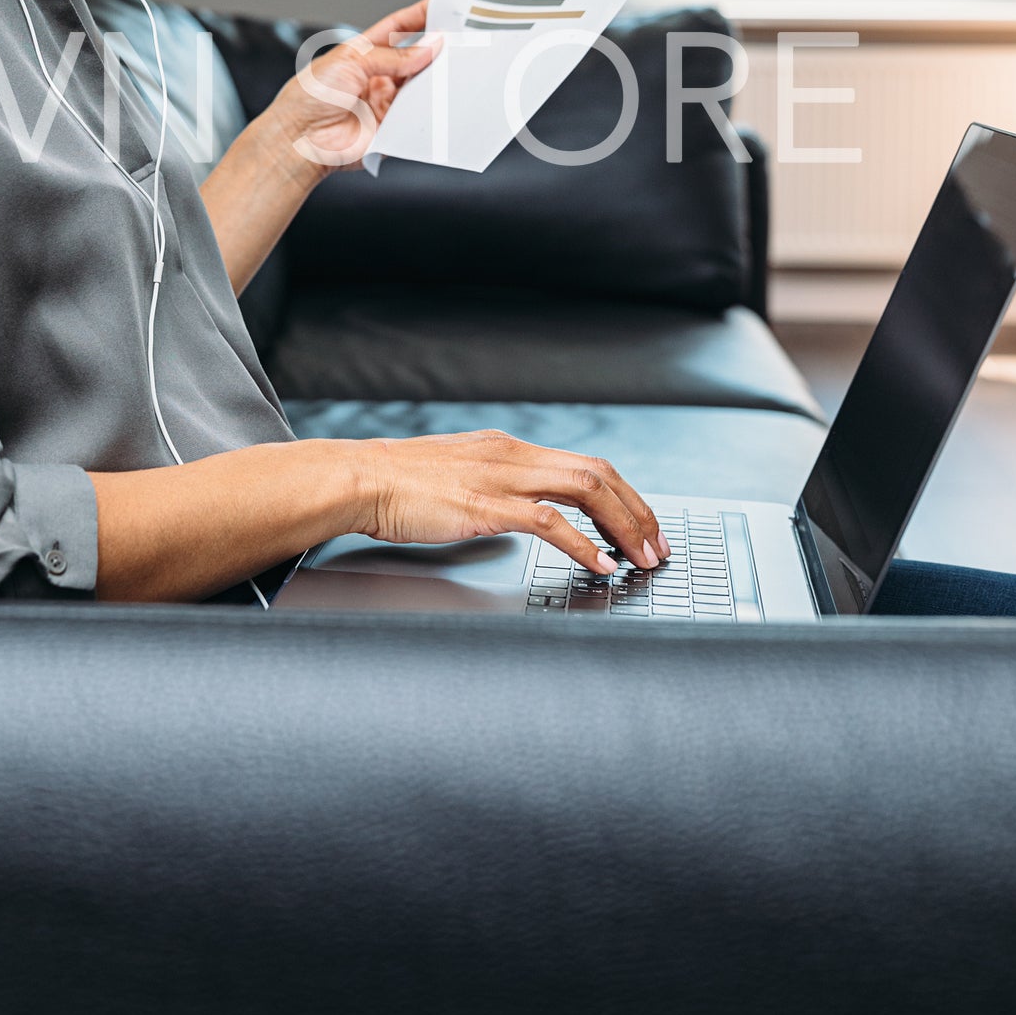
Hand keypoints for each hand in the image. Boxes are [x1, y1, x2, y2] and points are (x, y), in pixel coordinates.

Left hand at [276, 0, 439, 171]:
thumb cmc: (309, 97)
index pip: (398, 28)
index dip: (420, 16)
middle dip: (435, 49)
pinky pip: (418, 116)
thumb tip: (429, 46)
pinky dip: (430, 108)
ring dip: (434, 79)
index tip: (443, 7)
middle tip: (457, 41)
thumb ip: (394, 56)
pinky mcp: (391, 127)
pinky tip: (436, 100)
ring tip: (450, 69)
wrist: (299, 139)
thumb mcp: (352, 62)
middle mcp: (377, 76)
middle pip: (415, 58)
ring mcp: (384, 101)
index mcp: (364, 52)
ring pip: (421, 86)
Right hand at [350, 429, 670, 574]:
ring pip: (585, 490)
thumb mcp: (456, 476)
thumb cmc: (396, 485)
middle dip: (637, 511)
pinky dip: (583, 544)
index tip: (641, 525)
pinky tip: (600, 564)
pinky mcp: (486, 505)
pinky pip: (550, 522)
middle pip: (598, 474)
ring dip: (623, 525)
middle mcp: (512, 456)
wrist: (357, 478)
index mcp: (507, 450)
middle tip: (658, 546)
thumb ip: (492, 488)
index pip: (584, 465)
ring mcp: (501, 478)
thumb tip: (517, 511)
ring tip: (642, 557)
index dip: (622, 496)